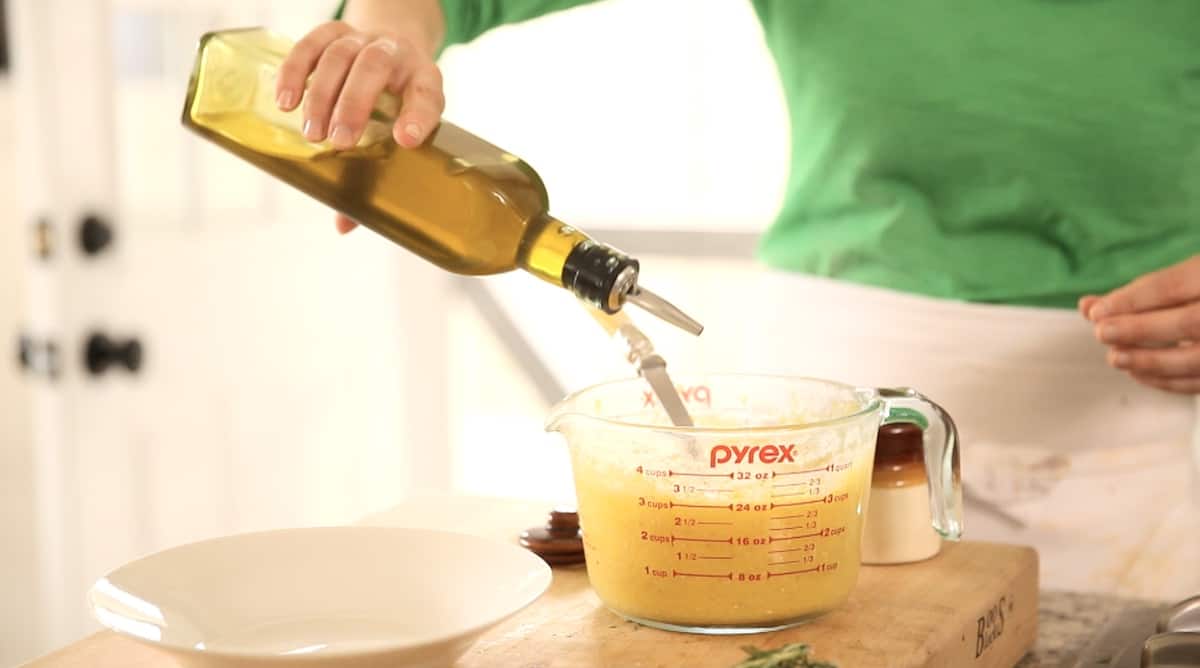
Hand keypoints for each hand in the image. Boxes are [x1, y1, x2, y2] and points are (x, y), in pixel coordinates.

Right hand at [275, 19, 445, 233]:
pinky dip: (295, 71)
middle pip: (374, 67)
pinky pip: (311, 43)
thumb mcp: (399, 129)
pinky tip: (285, 101)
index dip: (419, 116)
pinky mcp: (332, 32)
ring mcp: (362, 38)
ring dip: (322, 94)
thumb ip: (376, 172)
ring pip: (340, 54)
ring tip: (312, 134)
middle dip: (354, 105)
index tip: (406, 141)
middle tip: (339, 142)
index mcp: (423, 79)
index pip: (428, 94)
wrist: (389, 45)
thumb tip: (344, 225)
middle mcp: (395, 53)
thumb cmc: (396, 100)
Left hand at [1080, 254, 1199, 393]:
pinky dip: (1170, 381)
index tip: (1096, 311)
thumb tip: (1088, 307)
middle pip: (1191, 322)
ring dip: (1152, 361)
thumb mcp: (1186, 277)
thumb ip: (1140, 292)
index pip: (1174, 285)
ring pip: (1199, 358)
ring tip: (1115, 358)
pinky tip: (1139, 373)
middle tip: (1102, 334)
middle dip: (1141, 330)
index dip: (1134, 299)